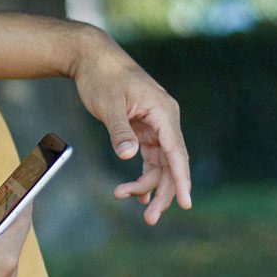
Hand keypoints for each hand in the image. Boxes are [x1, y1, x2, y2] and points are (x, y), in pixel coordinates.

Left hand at [70, 28, 191, 224]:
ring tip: (124, 198)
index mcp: (163, 112)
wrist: (91, 57)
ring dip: (148, 185)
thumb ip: (119, 131)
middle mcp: (165, 120)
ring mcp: (155, 124)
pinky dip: (143, 174)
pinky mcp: (143, 128)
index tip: (185, 203)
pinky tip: (136, 192)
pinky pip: (150, 157)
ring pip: (160, 163)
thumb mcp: (108, 104)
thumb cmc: (101, 77)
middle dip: (162, 192)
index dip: (181, 180)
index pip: (176, 152)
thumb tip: (129, 155)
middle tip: (149, 219)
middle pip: (171, 163)